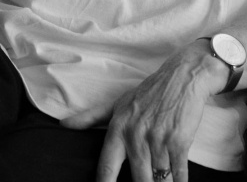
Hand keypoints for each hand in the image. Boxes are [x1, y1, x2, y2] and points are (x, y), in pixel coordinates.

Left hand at [96, 41, 226, 181]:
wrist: (183, 76)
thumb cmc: (149, 92)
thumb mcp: (118, 103)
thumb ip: (91, 117)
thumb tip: (63, 124)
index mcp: (118, 129)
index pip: (106, 170)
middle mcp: (136, 137)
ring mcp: (158, 140)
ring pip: (159, 181)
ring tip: (159, 181)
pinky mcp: (179, 142)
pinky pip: (179, 175)